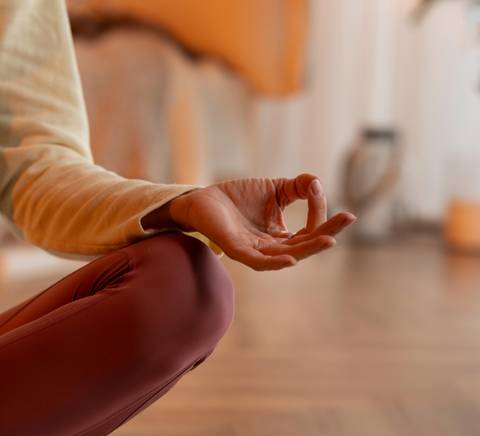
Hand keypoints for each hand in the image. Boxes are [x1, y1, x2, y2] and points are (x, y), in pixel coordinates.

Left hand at [167, 174, 355, 270]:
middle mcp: (271, 247)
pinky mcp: (237, 249)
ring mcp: (255, 250)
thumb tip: (318, 184)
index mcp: (281, 235)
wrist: (204, 198)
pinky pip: (259, 261)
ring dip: (309, 248)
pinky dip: (275, 262)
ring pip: (287, 255)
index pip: (309, 233)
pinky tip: (292, 258)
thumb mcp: (275, 188)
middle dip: (326, 233)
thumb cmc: (238, 196)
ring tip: (329, 239)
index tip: (324, 195)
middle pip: (304, 246)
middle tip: (348, 218)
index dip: (323, 219)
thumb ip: (299, 187)